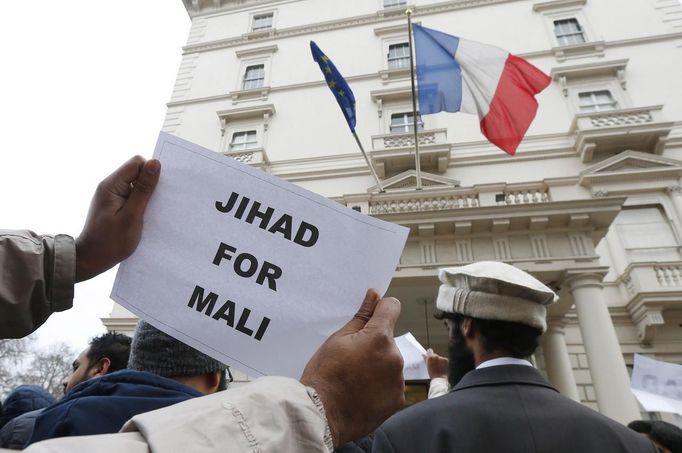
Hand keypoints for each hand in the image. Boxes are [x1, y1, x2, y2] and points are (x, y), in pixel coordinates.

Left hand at [75, 156, 160, 281]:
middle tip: (157, 203)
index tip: (160, 190)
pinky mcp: (114, 203)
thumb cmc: (111, 241)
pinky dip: (141, 201)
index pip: (136, 163)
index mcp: (111, 185)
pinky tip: (144, 215)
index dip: (151, 172)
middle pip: (136, 171)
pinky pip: (132, 194)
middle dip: (150, 183)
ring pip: (136, 183)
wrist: (92, 259)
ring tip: (151, 211)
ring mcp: (111, 194)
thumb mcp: (132, 216)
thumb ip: (144, 189)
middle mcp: (110, 185)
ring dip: (146, 194)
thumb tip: (155, 163)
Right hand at [300, 289, 403, 446]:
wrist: (322, 414)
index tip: (372, 315)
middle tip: (351, 359)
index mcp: (379, 338)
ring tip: (354, 379)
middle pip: (388, 341)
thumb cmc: (325, 375)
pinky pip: (392, 385)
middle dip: (375, 345)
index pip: (391, 308)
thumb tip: (374, 296)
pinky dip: (380, 387)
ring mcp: (398, 381)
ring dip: (378, 367)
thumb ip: (361, 317)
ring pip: (390, 363)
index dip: (381, 309)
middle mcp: (394, 357)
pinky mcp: (397, 399)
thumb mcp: (338, 340)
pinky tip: (361, 392)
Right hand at [424, 348, 448, 378]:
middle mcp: (436, 356)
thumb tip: (424, 355)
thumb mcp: (427, 366)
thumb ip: (426, 359)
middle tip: (434, 364)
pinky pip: (444, 360)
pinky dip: (443, 363)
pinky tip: (442, 367)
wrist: (440, 378)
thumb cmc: (432, 374)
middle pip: (435, 354)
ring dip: (439, 361)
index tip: (429, 356)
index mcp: (430, 357)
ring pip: (440, 357)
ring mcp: (442, 358)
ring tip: (438, 367)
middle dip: (434, 358)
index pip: (430, 350)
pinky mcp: (446, 361)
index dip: (429, 353)